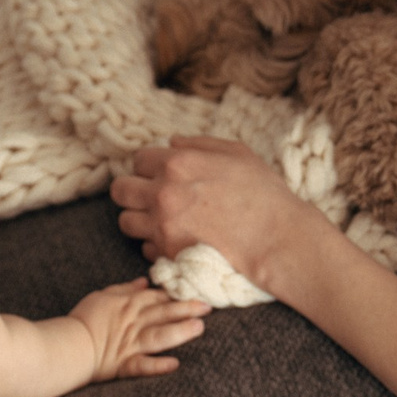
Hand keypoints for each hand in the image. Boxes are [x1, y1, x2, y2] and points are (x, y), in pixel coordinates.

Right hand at [66, 279, 209, 380]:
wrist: (67, 344)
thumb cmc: (82, 319)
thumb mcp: (102, 296)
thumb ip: (124, 288)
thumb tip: (144, 281)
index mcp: (127, 305)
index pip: (157, 298)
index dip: (176, 295)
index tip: (193, 292)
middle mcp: (132, 323)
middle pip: (163, 313)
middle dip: (187, 309)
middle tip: (208, 306)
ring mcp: (129, 345)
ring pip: (159, 336)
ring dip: (180, 332)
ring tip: (199, 328)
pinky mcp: (123, 365)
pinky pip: (142, 366)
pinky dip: (157, 366)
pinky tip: (175, 365)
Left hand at [110, 135, 326, 285]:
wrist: (276, 238)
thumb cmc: (263, 193)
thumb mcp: (237, 153)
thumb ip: (199, 144)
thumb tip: (171, 142)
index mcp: (178, 164)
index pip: (138, 159)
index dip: (150, 166)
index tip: (162, 174)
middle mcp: (163, 193)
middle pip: (121, 190)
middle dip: (133, 191)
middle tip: (152, 197)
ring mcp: (163, 226)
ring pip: (125, 221)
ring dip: (140, 219)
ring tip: (162, 221)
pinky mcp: (168, 253)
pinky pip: (144, 248)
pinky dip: (155, 244)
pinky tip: (175, 240)